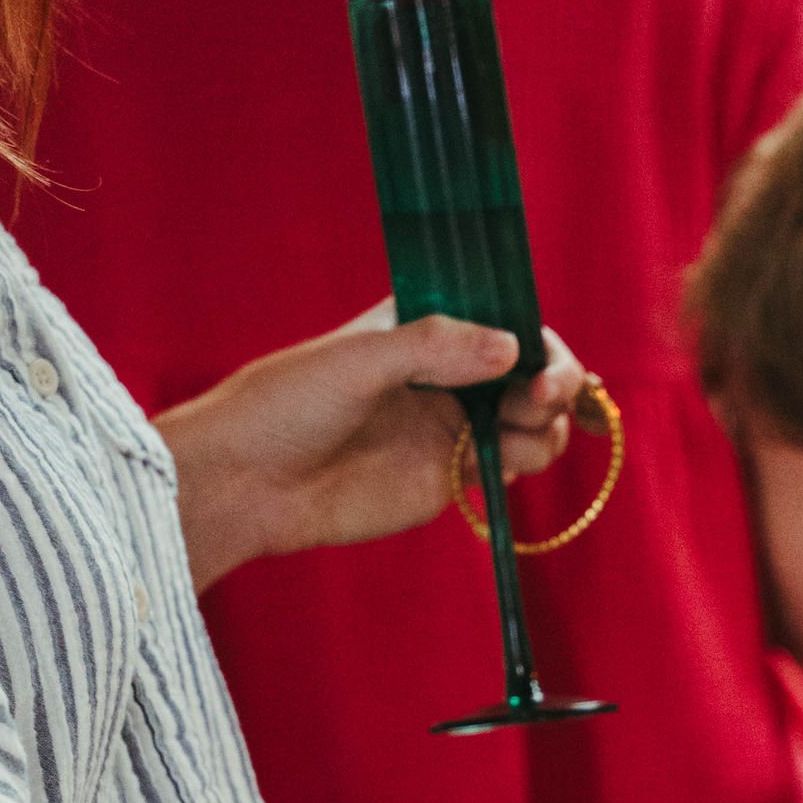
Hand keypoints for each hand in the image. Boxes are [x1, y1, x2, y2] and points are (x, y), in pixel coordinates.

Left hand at [160, 301, 589, 591]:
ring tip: (519, 440)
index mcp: (425, 325)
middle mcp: (447, 374)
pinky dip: (524, 466)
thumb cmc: (287, 405)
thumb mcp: (358, 360)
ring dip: (545, 431)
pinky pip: (509, 469)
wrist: (250, 483)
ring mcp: (451, 428)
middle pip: (531, 373)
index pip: (505, 318)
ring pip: (532, 425)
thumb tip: (512, 347)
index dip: (536, 341)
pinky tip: (502, 467)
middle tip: (536, 404)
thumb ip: (434, 348)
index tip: (536, 367)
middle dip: (552, 386)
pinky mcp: (449, 481)